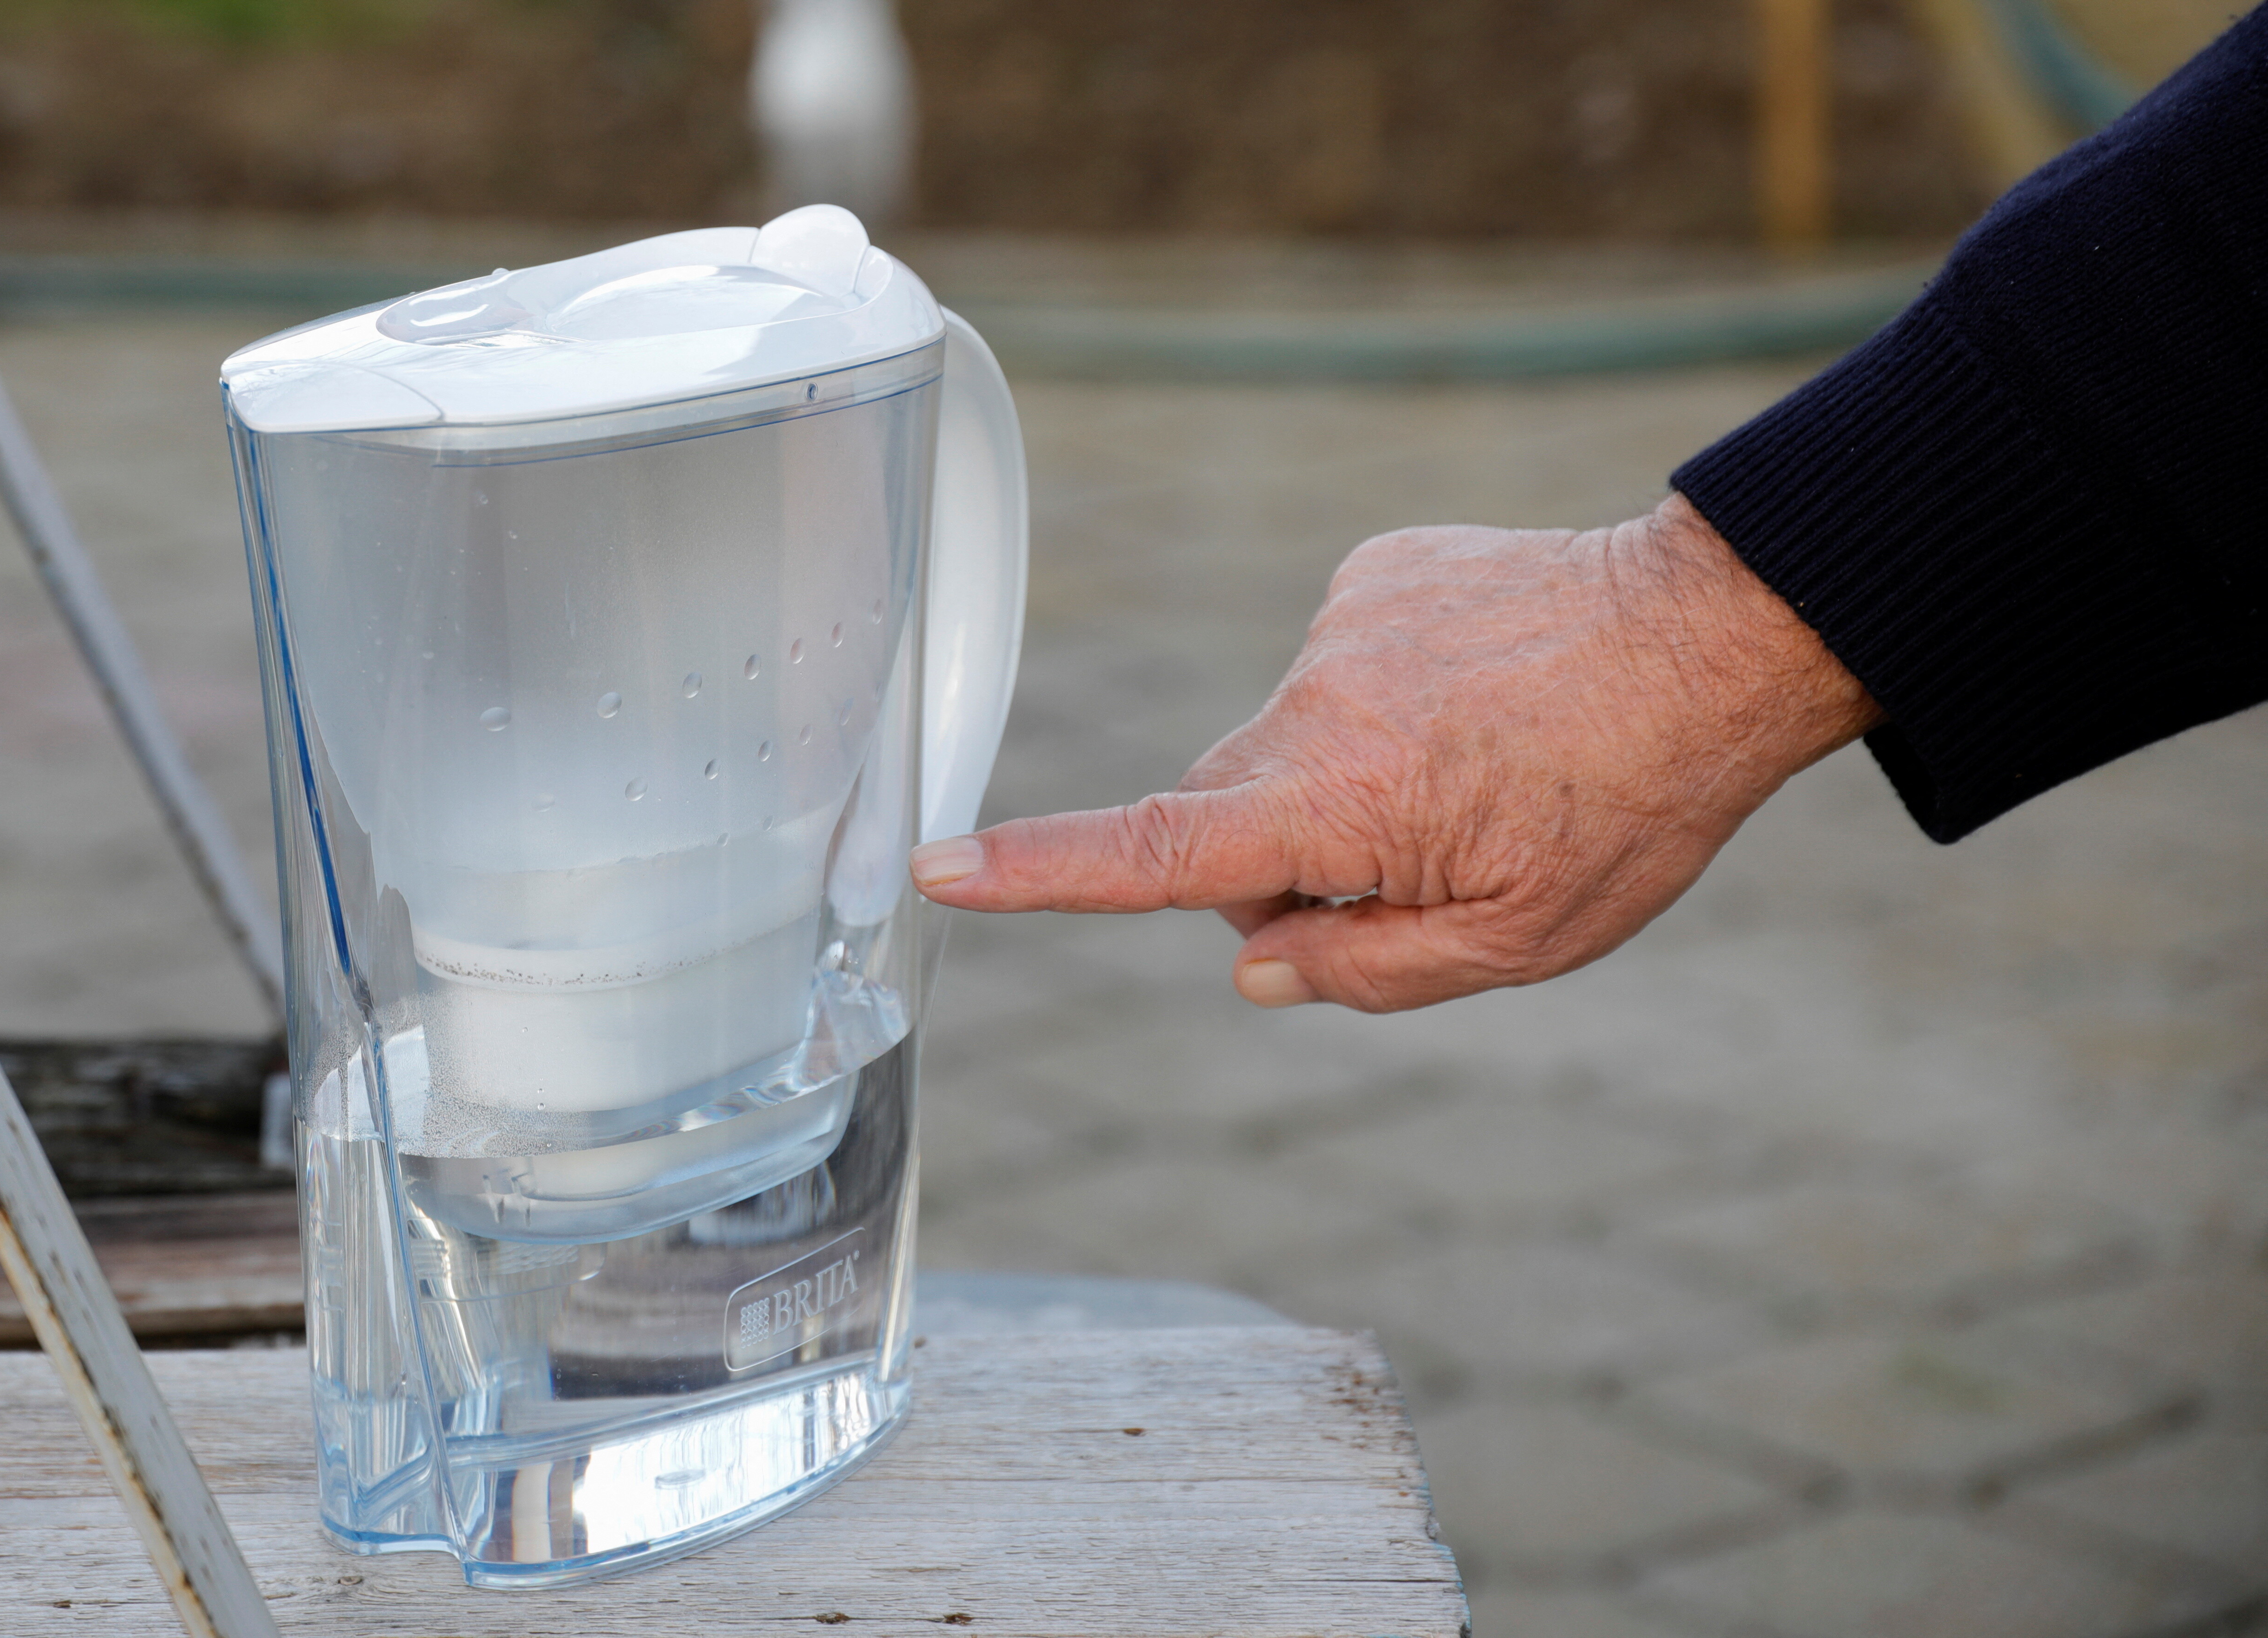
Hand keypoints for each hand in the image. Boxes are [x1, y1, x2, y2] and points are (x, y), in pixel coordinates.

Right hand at [910, 496, 1882, 1012]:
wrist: (1716, 633)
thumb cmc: (1633, 804)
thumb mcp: (1521, 943)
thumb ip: (1370, 971)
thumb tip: (1258, 968)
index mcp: (1343, 800)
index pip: (1158, 850)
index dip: (1043, 870)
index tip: (943, 865)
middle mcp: (1318, 702)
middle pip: (1220, 806)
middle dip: (1277, 854)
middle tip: (1411, 869)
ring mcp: (1342, 622)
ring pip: (1285, 739)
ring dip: (1345, 775)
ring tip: (1477, 768)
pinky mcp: (1374, 570)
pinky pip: (1336, 664)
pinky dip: (1382, 699)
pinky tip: (1481, 701)